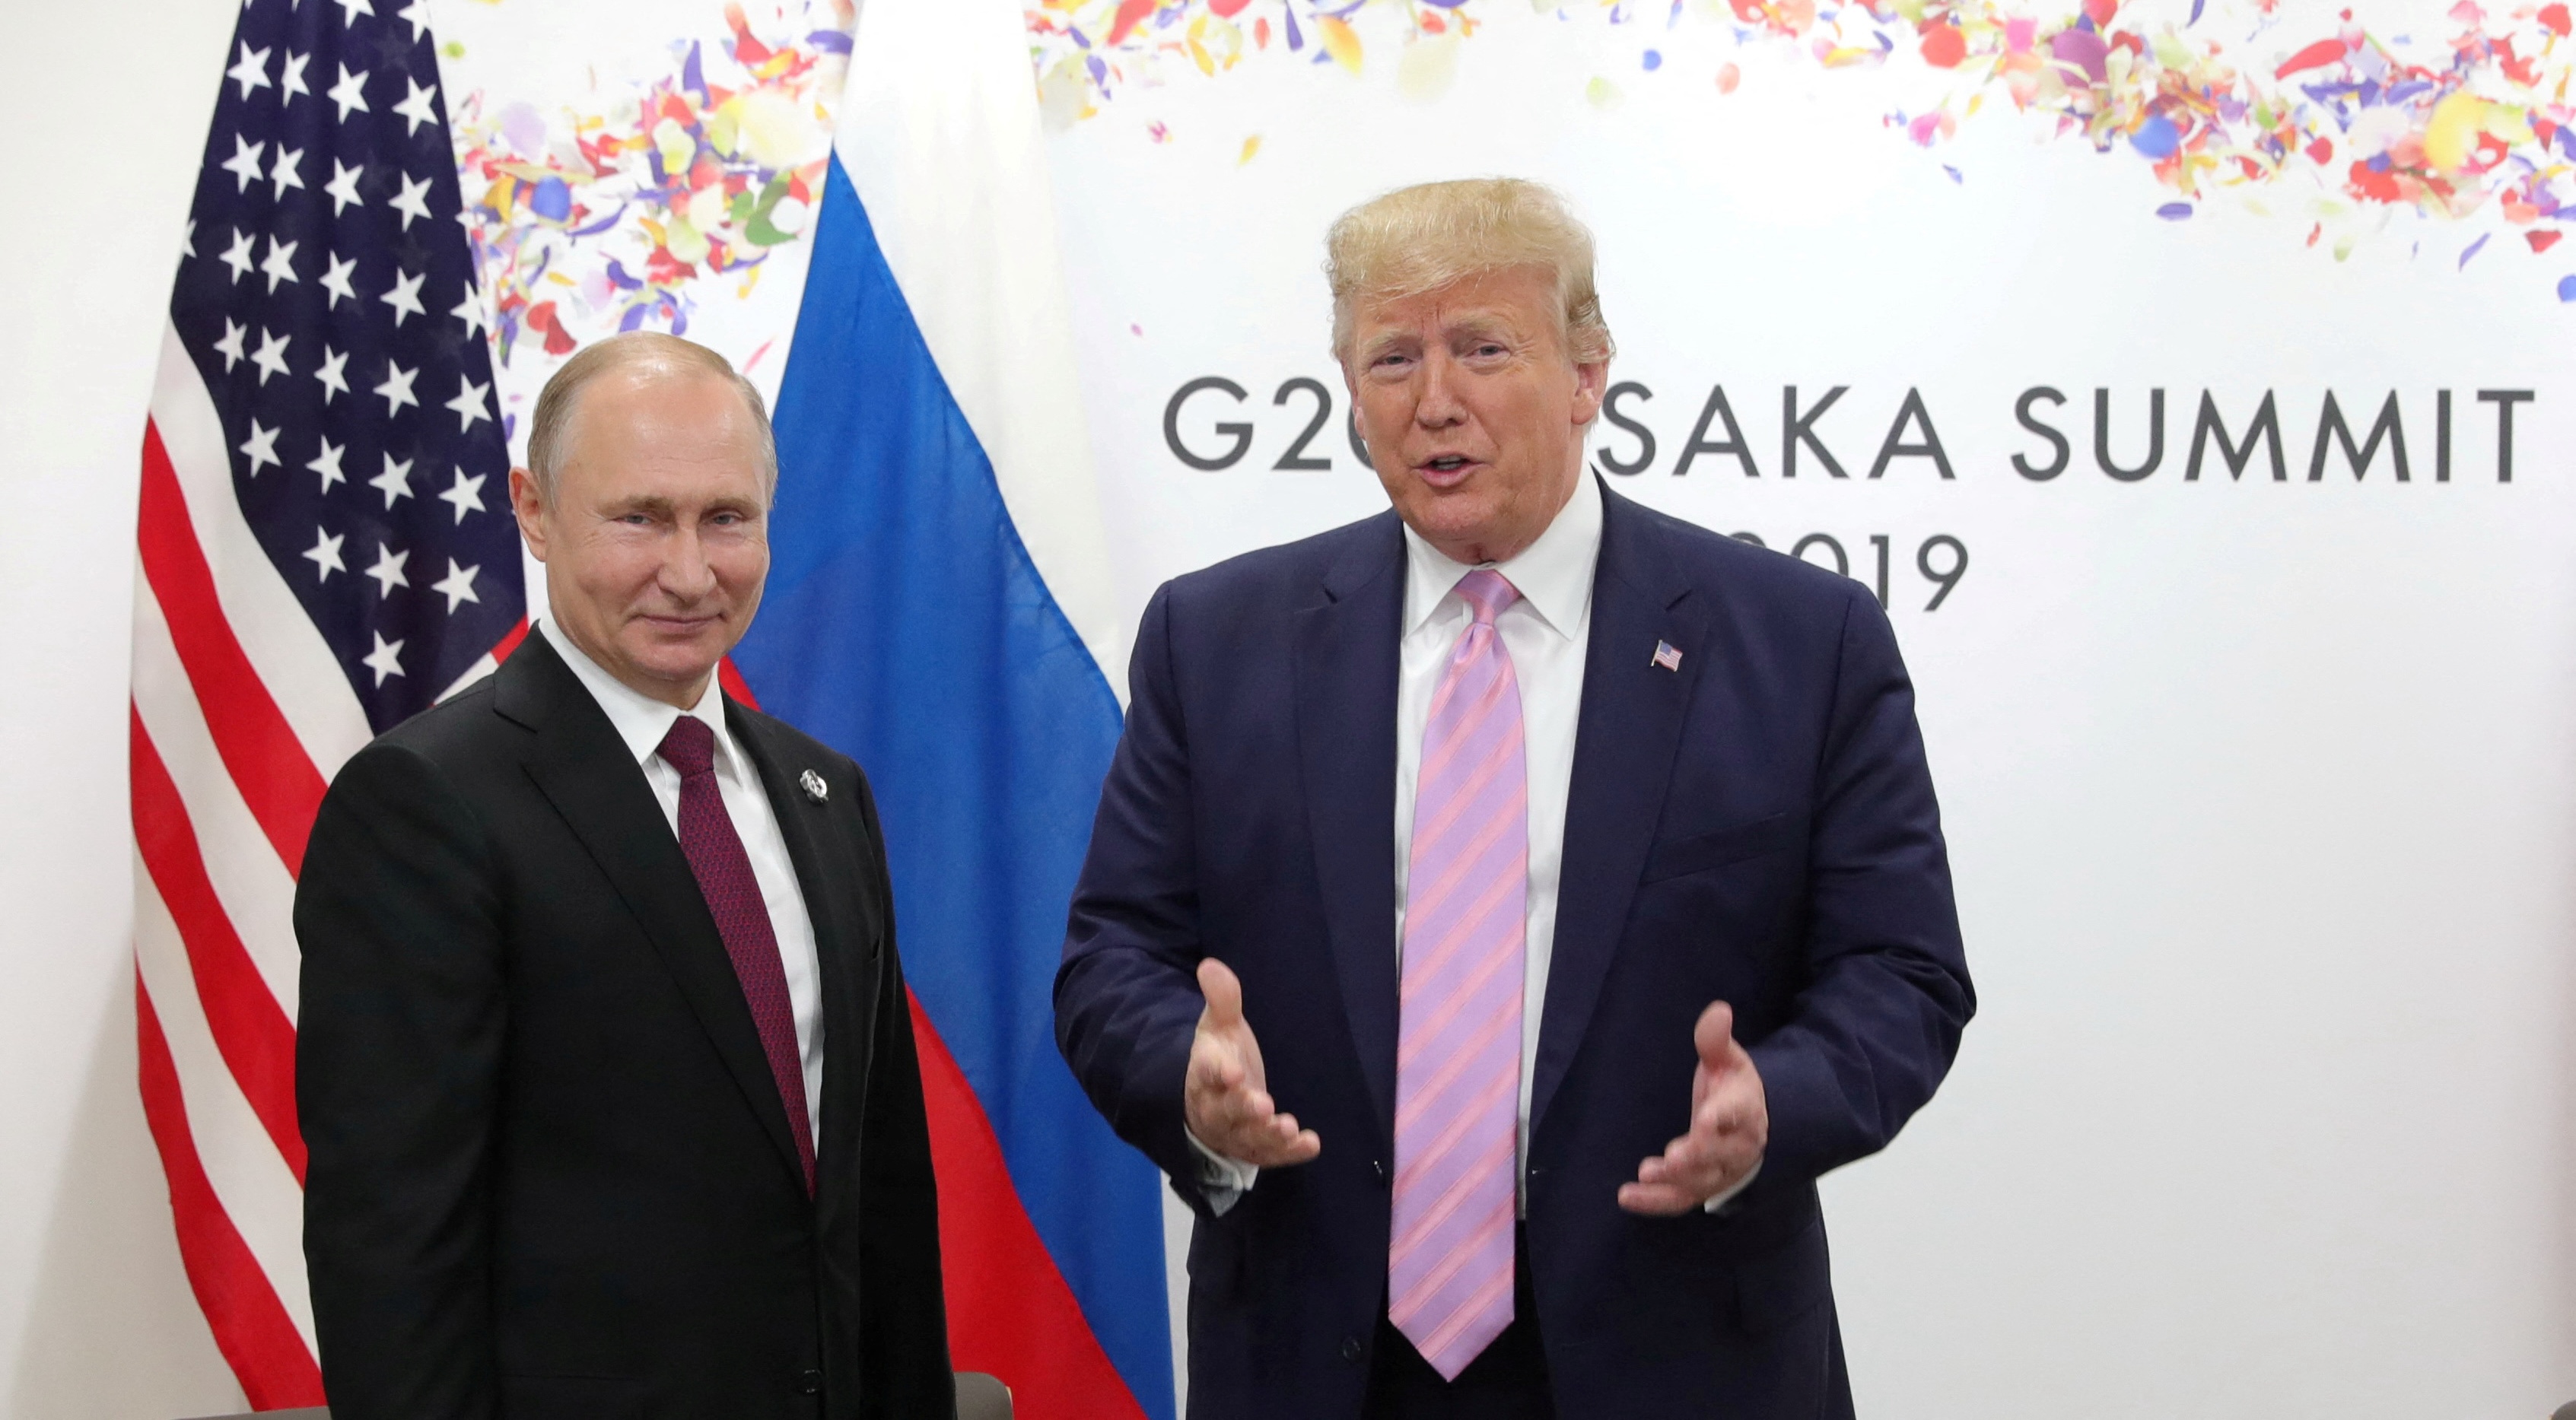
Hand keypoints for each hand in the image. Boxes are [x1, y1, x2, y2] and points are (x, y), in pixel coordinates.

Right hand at [1183, 959, 1321, 1167]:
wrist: (1213, 1099)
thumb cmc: (1220, 1057)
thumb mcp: (1219, 1026)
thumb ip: (1221, 999)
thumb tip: (1210, 965)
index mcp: (1204, 1074)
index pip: (1207, 1073)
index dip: (1219, 1073)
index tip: (1233, 1071)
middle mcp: (1215, 1107)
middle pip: (1225, 1111)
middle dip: (1244, 1108)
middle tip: (1263, 1104)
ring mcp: (1235, 1132)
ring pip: (1247, 1138)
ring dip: (1267, 1135)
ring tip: (1287, 1128)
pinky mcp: (1255, 1148)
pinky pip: (1270, 1156)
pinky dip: (1289, 1154)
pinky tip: (1310, 1144)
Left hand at [1618, 1001, 1766, 1214]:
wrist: (1752, 1125)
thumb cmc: (1732, 1088)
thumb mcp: (1728, 1060)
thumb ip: (1716, 1040)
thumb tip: (1718, 1010)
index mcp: (1745, 1110)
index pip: (1736, 1113)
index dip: (1722, 1117)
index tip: (1706, 1117)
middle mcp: (1737, 1147)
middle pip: (1720, 1156)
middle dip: (1697, 1157)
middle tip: (1673, 1157)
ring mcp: (1719, 1172)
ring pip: (1701, 1182)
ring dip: (1675, 1181)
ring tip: (1647, 1173)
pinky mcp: (1700, 1188)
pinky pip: (1680, 1200)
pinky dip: (1655, 1203)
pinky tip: (1627, 1197)